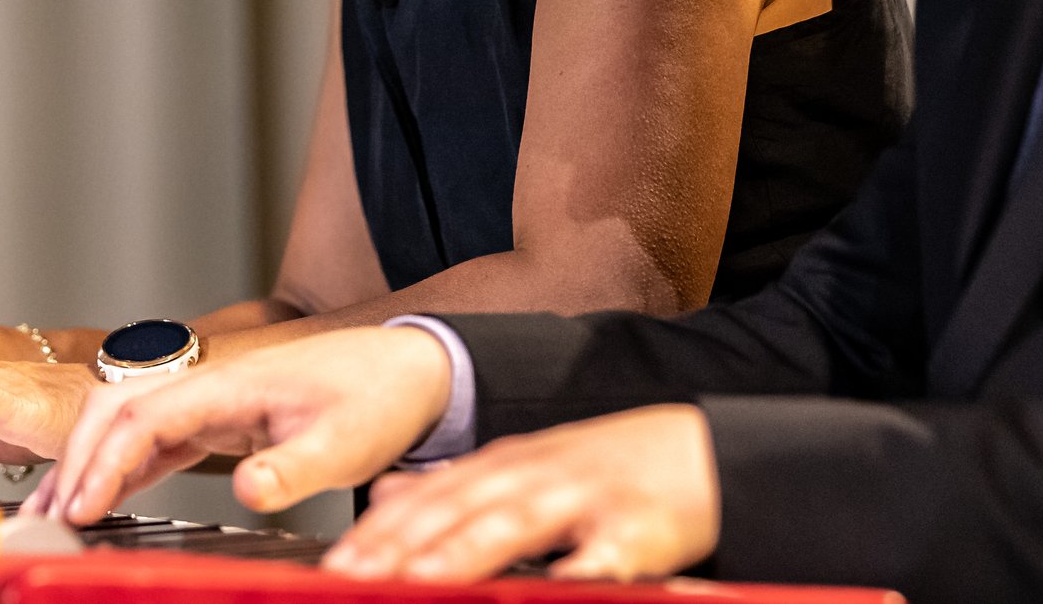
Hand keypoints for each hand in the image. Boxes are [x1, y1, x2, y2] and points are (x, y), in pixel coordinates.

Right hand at [27, 325, 452, 524]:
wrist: (414, 367)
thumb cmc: (382, 398)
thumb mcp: (346, 444)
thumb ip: (295, 469)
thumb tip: (250, 491)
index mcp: (232, 383)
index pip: (144, 417)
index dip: (105, 463)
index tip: (81, 509)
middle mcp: (212, 383)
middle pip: (117, 409)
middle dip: (75, 459)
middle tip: (46, 517)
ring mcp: (214, 398)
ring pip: (128, 420)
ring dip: (89, 460)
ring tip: (56, 513)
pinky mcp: (222, 417)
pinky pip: (154, 436)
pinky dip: (120, 466)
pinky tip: (103, 499)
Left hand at [328, 404, 718, 582]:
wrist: (708, 452)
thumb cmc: (612, 471)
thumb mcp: (530, 466)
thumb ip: (460, 485)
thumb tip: (384, 500)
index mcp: (509, 465)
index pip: (431, 497)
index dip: (380, 532)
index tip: (334, 566)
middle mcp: (539, 475)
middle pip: (460, 507)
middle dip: (402, 545)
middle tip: (349, 579)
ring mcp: (588, 497)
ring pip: (516, 522)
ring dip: (464, 551)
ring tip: (420, 581)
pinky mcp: (638, 529)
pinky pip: (601, 558)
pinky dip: (573, 575)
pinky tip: (555, 592)